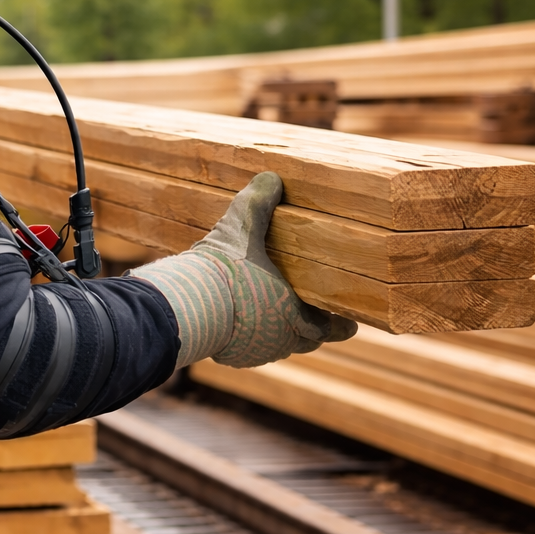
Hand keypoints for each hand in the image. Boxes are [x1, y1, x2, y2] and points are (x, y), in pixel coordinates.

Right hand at [129, 171, 355, 367]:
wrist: (185, 308)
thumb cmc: (223, 271)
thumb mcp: (241, 229)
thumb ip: (258, 202)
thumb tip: (271, 177)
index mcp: (295, 315)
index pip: (332, 329)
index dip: (340, 323)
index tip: (349, 321)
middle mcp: (280, 340)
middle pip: (306, 341)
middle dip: (309, 328)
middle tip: (311, 315)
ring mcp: (255, 352)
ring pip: (276, 346)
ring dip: (278, 333)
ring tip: (273, 315)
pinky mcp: (231, 356)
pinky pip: (249, 350)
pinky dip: (250, 339)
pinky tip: (241, 323)